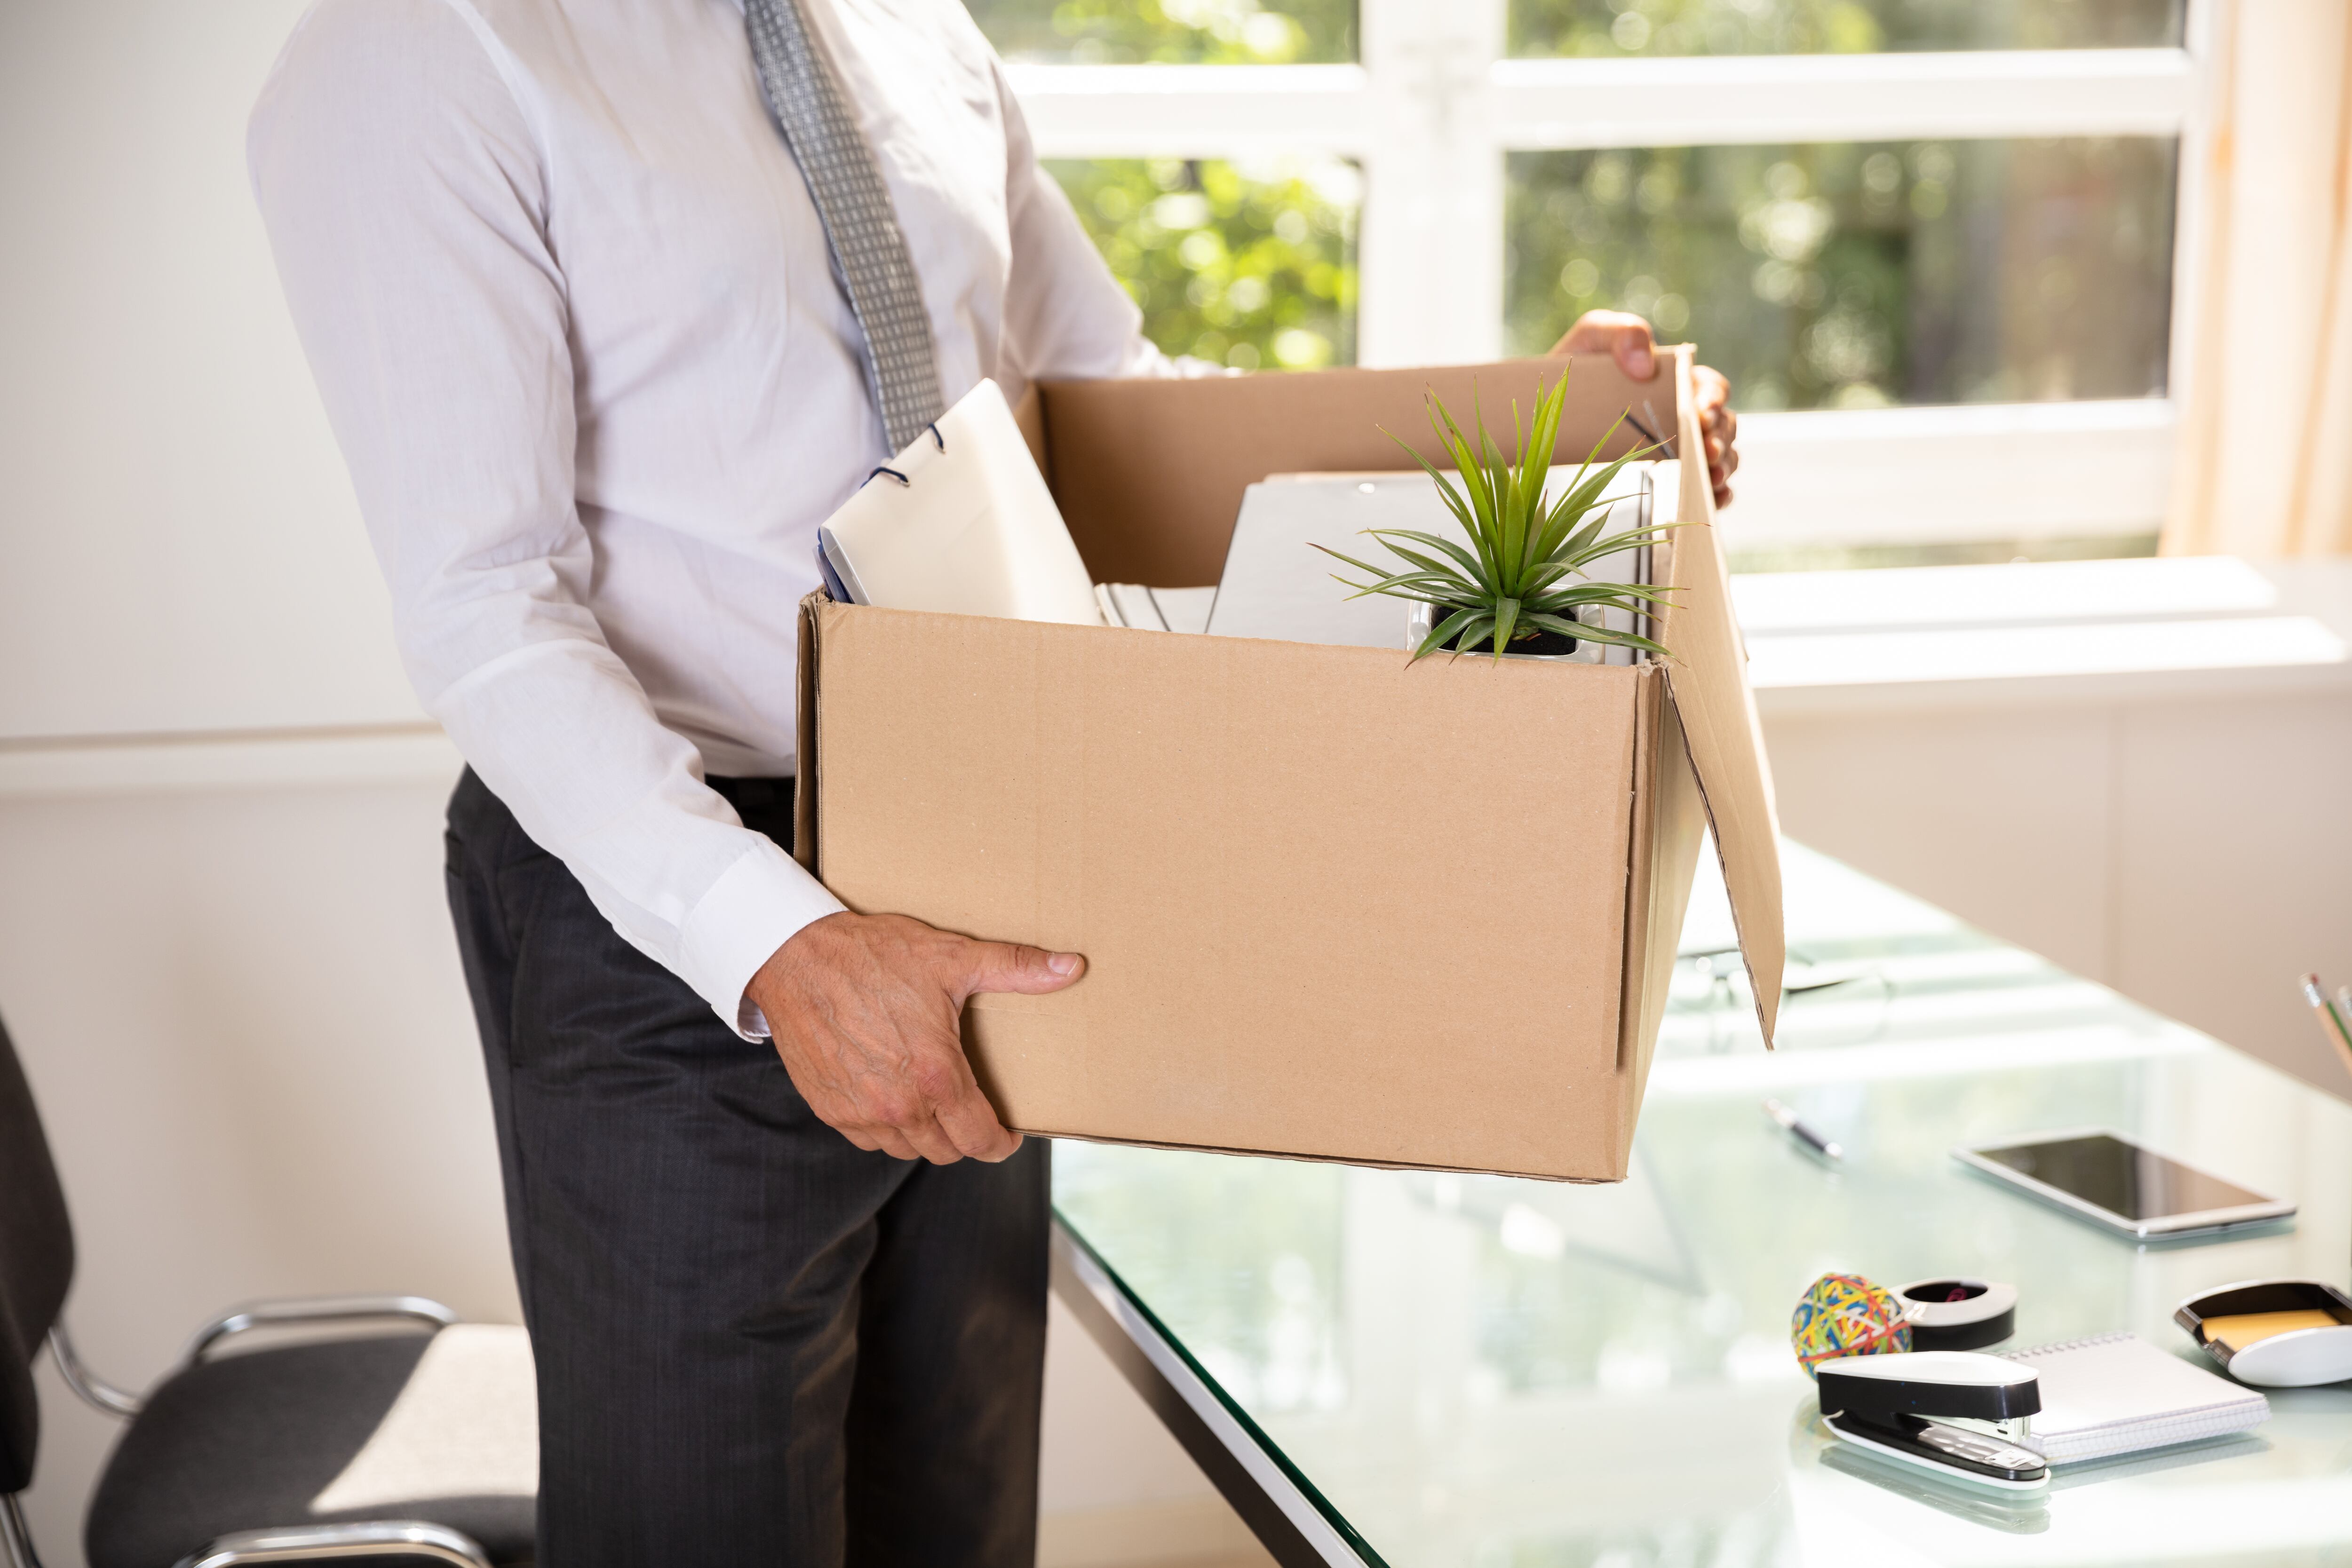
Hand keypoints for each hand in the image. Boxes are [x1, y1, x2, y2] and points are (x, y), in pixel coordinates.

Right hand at [746, 911, 1084, 1163]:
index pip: (980, 1140)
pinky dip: (887, 1128)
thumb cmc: (873, 955)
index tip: (1008, 1135)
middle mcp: (898, 1106)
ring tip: (934, 1101)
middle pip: (946, 1152)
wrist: (794, 957)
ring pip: (907, 1149)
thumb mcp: (952, 957)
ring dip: (926, 1134)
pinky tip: (893, 1096)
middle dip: (965, 1136)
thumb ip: (1016, 968)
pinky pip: (869, 1139)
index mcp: (936, 1076)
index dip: (1000, 1144)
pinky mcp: (830, 1110)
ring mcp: (860, 1113)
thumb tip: (1072, 967)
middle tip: (972, 1110)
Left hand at [1552, 309, 1739, 508]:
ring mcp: (1682, 449)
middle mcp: (1687, 415)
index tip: (1703, 413)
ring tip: (1711, 478)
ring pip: (1721, 457)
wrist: (1548, 407)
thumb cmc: (1577, 369)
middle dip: (1720, 439)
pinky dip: (1717, 496)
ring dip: (1722, 467)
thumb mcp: (1593, 338)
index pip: (1712, 389)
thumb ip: (1622, 333)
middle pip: (1723, 427)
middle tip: (1708, 453)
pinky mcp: (1671, 479)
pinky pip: (1706, 489)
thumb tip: (1646, 366)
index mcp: (1678, 382)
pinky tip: (1714, 500)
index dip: (1715, 400)